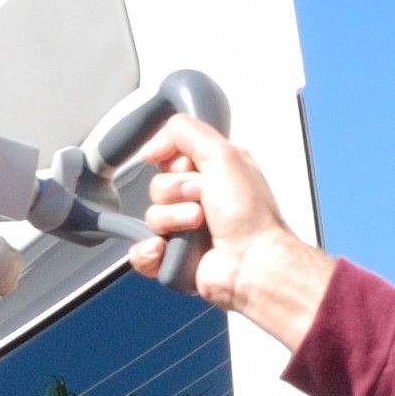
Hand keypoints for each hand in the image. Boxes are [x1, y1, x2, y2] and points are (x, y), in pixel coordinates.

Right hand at [130, 115, 335, 343]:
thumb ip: (187, 132)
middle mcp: (200, 200)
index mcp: (214, 172)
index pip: (170, 158)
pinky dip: (148, 251)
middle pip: (157, 186)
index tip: (193, 169)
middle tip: (203, 201)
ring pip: (151, 217)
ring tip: (199, 226)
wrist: (253, 263)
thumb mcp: (222, 153)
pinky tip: (165, 249)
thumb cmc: (250, 216)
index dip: (176, 163)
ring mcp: (187, 231)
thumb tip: (153, 144)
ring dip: (172, 220)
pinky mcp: (176, 258)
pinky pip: (142, 251)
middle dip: (176, 192)